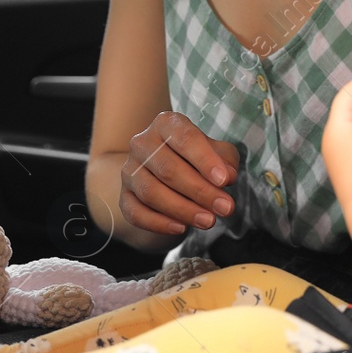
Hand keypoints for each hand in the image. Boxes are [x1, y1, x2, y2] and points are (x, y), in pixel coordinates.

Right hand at [120, 112, 241, 236]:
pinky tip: (181, 228)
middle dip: (200, 191)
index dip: (205, 160)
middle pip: (168, 169)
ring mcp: (129, 170)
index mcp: (166, 124)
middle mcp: (142, 143)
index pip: (185, 138)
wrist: (168, 178)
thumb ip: (225, 161)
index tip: (224, 181)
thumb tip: (227, 176)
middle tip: (226, 208)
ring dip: (183, 209)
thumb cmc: (198, 161)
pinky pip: (136, 213)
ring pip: (151, 192)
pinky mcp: (124, 196)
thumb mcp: (218, 154)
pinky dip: (159, 223)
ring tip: (209, 221)